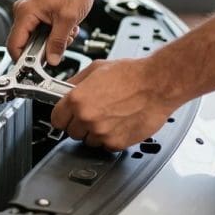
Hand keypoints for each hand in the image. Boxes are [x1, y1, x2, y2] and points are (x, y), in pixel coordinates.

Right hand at [7, 0, 94, 64]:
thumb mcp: (68, 19)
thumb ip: (58, 43)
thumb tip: (52, 60)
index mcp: (25, 12)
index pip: (14, 44)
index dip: (24, 60)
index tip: (35, 68)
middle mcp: (23, 11)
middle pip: (25, 43)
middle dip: (44, 48)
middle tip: (61, 44)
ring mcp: (30, 11)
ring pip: (36, 37)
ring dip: (53, 40)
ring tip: (67, 31)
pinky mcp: (38, 11)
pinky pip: (41, 30)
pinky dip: (55, 32)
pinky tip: (66, 26)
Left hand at [51, 56, 181, 150]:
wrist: (157, 84)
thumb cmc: (132, 74)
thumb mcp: (96, 68)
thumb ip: (76, 83)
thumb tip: (64, 91)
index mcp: (77, 99)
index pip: (56, 119)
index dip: (62, 116)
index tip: (67, 116)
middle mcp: (87, 118)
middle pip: (71, 132)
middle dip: (79, 124)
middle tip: (92, 113)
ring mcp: (101, 133)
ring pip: (87, 141)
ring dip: (94, 132)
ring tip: (109, 117)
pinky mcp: (116, 143)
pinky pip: (105, 146)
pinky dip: (110, 138)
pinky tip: (118, 123)